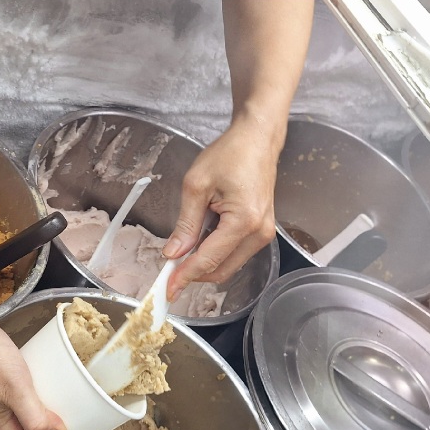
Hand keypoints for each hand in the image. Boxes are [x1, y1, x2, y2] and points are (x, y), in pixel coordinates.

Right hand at [0, 306, 94, 429]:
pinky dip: (44, 402)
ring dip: (52, 424)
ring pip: (31, 422)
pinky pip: (28, 402)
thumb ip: (35, 418)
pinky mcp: (2, 384)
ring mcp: (0, 401)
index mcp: (1, 426)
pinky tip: (55, 391)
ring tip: (74, 416)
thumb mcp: (15, 389)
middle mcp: (0, 418)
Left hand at [163, 116, 280, 300]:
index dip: (185, 276)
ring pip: (228, 266)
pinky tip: (198, 243)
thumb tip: (173, 253)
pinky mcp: (261, 231)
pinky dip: (215, 254)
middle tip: (168, 274)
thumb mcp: (196, 185)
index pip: (209, 260)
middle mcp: (259, 233)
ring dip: (204, 265)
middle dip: (193, 275)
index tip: (167, 289)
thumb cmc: (230, 154)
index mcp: (243, 221)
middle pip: (221, 270)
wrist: (257, 140)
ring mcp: (263, 233)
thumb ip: (185, 223)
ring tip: (181, 252)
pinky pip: (235, 253)